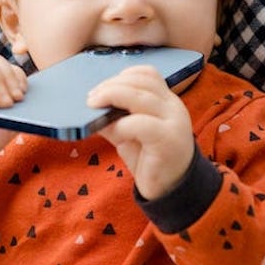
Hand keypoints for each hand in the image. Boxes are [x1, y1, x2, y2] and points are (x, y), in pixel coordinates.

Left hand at [87, 65, 194, 199]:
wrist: (171, 190)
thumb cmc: (150, 160)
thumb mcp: (128, 135)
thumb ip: (114, 119)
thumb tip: (91, 108)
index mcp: (166, 101)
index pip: (147, 74)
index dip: (122, 76)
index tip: (101, 88)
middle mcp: (173, 106)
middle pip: (141, 81)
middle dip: (111, 86)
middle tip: (91, 99)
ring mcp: (174, 122)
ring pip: (140, 97)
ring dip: (111, 98)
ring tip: (94, 109)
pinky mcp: (168, 139)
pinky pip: (140, 124)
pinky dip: (120, 125)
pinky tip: (112, 133)